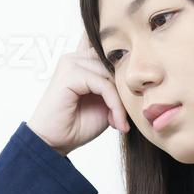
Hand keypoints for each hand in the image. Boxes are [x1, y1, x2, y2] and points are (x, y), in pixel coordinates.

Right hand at [26, 31, 129, 155]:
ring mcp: (71, 63)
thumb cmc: (76, 124)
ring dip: (120, 101)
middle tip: (124, 118)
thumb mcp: (104, 103)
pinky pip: (104, 85)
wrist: (54, 142)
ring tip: (119, 122)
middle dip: (124, 90)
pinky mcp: (70, 74)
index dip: (125, 66)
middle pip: (114, 63)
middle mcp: (75, 58)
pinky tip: (115, 122)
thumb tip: (135, 77)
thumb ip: (117, 87)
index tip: (140, 88)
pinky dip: (114, 104)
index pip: (110, 50)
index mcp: (82, 61)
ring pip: (111, 74)